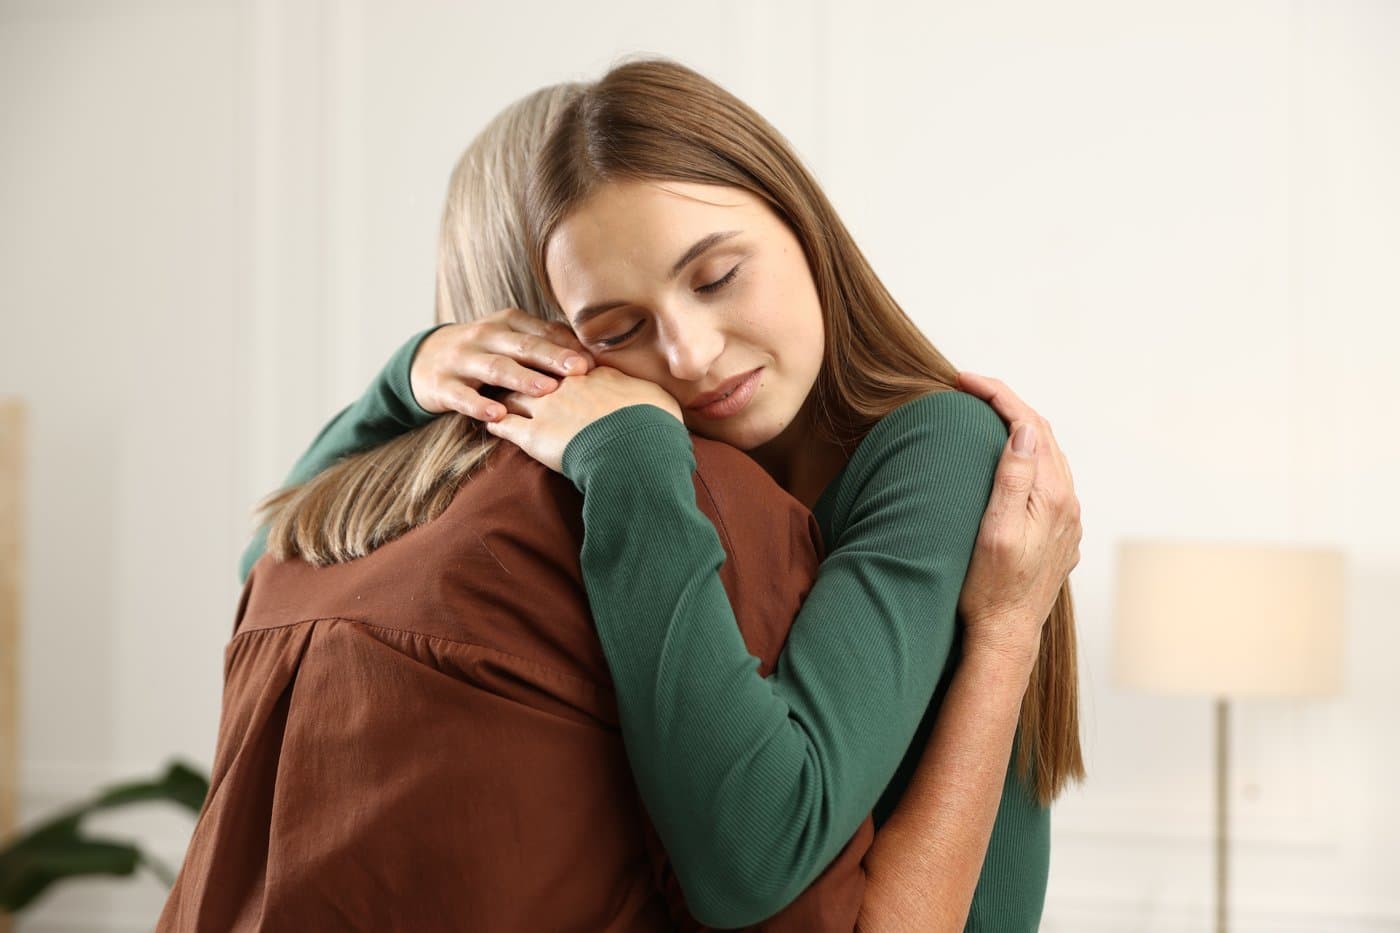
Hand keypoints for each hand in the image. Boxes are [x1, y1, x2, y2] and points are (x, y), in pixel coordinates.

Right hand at [410, 308, 597, 419]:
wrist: (423, 359)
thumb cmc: (484, 351)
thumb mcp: (510, 340)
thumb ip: (545, 342)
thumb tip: (591, 353)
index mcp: (507, 323)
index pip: (542, 332)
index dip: (568, 345)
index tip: (594, 361)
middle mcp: (485, 336)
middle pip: (523, 346)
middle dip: (552, 357)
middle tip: (580, 370)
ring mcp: (462, 359)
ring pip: (495, 368)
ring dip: (521, 378)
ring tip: (545, 390)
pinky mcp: (443, 384)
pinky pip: (462, 396)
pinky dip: (479, 405)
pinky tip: (498, 415)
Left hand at [483, 366, 684, 473]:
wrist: (637, 448)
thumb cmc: (653, 423)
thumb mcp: (654, 396)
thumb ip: (641, 389)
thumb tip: (649, 391)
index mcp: (592, 372)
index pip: (564, 360)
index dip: (554, 360)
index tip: (548, 361)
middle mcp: (564, 383)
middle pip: (533, 370)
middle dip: (521, 371)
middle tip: (511, 372)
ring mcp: (546, 407)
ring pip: (514, 394)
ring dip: (504, 395)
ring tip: (495, 397)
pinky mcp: (533, 435)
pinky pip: (506, 425)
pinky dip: (496, 423)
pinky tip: (490, 423)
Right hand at [954, 372, 1081, 665]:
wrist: (1006, 635)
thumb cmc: (989, 588)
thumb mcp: (995, 531)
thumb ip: (1014, 478)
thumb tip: (1024, 429)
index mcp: (1052, 495)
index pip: (1028, 423)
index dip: (996, 394)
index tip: (962, 380)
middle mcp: (1067, 502)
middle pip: (1041, 433)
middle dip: (1005, 403)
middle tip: (966, 390)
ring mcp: (1066, 518)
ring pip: (1047, 456)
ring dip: (1017, 429)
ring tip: (982, 416)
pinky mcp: (1059, 533)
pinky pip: (1046, 480)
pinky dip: (1025, 457)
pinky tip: (1005, 462)